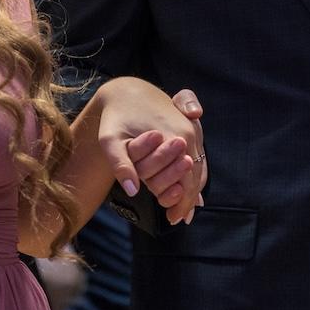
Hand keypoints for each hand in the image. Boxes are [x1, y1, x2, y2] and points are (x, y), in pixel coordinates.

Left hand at [96, 80, 204, 225]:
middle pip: (197, 176)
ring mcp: (192, 130)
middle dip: (187, 200)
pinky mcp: (189, 129)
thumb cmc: (116, 116)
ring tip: (178, 210)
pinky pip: (196, 158)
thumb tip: (133, 191)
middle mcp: (191, 133)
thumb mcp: (110, 140)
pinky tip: (182, 190)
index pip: (188, 180)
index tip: (171, 219)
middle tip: (174, 218)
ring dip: (191, 191)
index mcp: (178, 137)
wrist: (125, 90)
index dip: (181, 203)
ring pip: (199, 168)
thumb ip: (121, 165)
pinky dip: (192, 176)